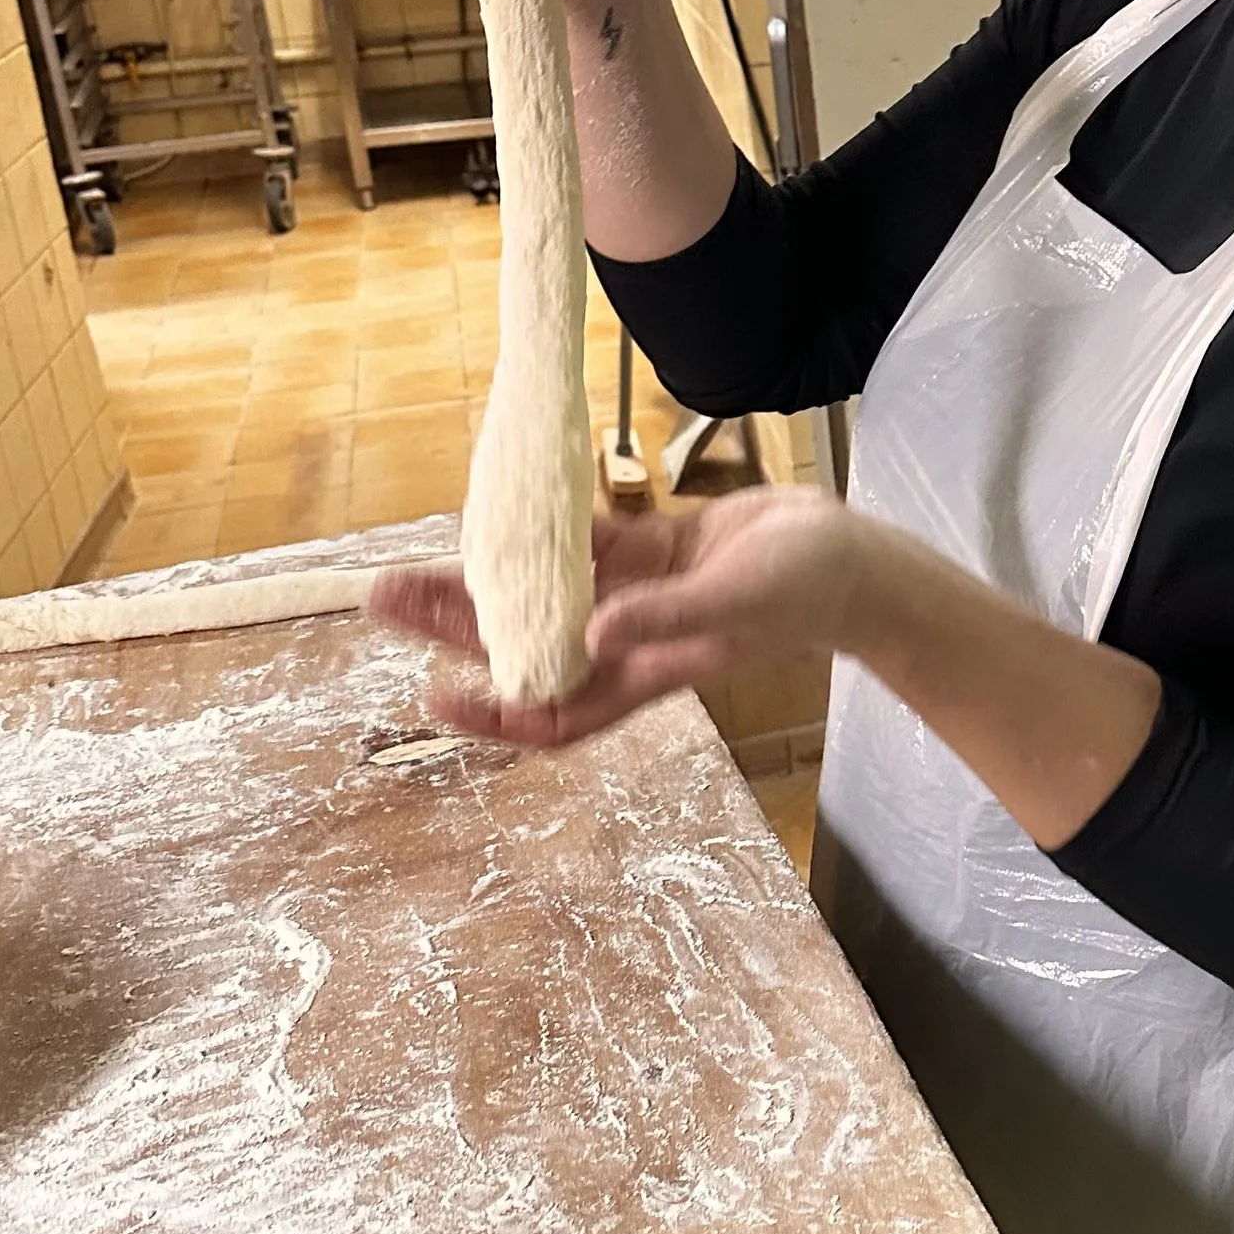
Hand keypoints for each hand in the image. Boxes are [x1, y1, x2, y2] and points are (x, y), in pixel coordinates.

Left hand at [370, 489, 866, 750]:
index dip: (492, 713)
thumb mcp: (736, 604)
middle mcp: (625, 641)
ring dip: (477, 581)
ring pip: (536, 596)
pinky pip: (580, 550)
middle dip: (450, 629)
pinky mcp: (650, 554)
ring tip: (412, 565)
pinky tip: (497, 520)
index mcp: (643, 671)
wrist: (851, 558)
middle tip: (382, 598)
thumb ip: (666, 617)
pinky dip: (540, 539)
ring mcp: (633, 597)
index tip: (433, 697)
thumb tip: (593, 633)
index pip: (552, 712)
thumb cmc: (805, 592)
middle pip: (519, 648)